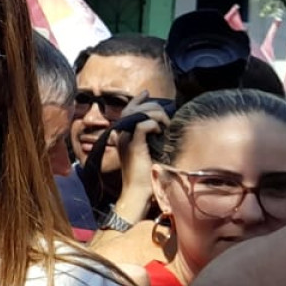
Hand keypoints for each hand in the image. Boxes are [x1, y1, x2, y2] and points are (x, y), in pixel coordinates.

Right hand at [110, 98, 168, 221]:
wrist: (137, 192)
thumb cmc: (145, 176)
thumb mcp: (146, 152)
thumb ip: (148, 138)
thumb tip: (160, 125)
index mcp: (122, 135)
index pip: (127, 109)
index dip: (137, 99)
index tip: (147, 93)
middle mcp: (120, 134)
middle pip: (133, 107)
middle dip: (152, 107)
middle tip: (165, 117)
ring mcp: (125, 139)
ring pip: (139, 113)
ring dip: (156, 116)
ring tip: (165, 126)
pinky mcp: (133, 145)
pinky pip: (143, 125)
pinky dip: (154, 125)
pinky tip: (160, 132)